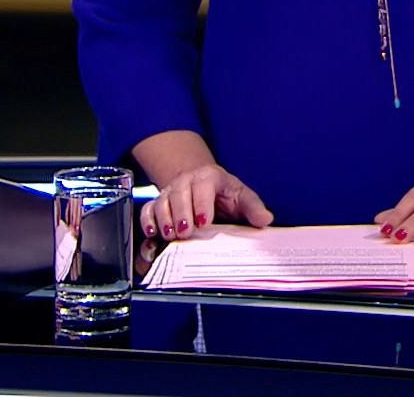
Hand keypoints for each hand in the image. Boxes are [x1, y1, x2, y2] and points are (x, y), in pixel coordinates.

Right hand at [141, 163, 273, 239]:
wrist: (203, 184)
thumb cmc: (225, 194)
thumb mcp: (242, 197)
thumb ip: (253, 208)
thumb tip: (265, 219)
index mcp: (209, 177)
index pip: (203, 186)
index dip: (202, 204)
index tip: (204, 222)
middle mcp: (186, 181)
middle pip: (179, 193)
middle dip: (181, 214)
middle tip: (185, 233)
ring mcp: (170, 191)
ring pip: (161, 202)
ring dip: (164, 219)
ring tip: (170, 235)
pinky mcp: (158, 202)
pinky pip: (148, 209)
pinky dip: (148, 221)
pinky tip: (152, 233)